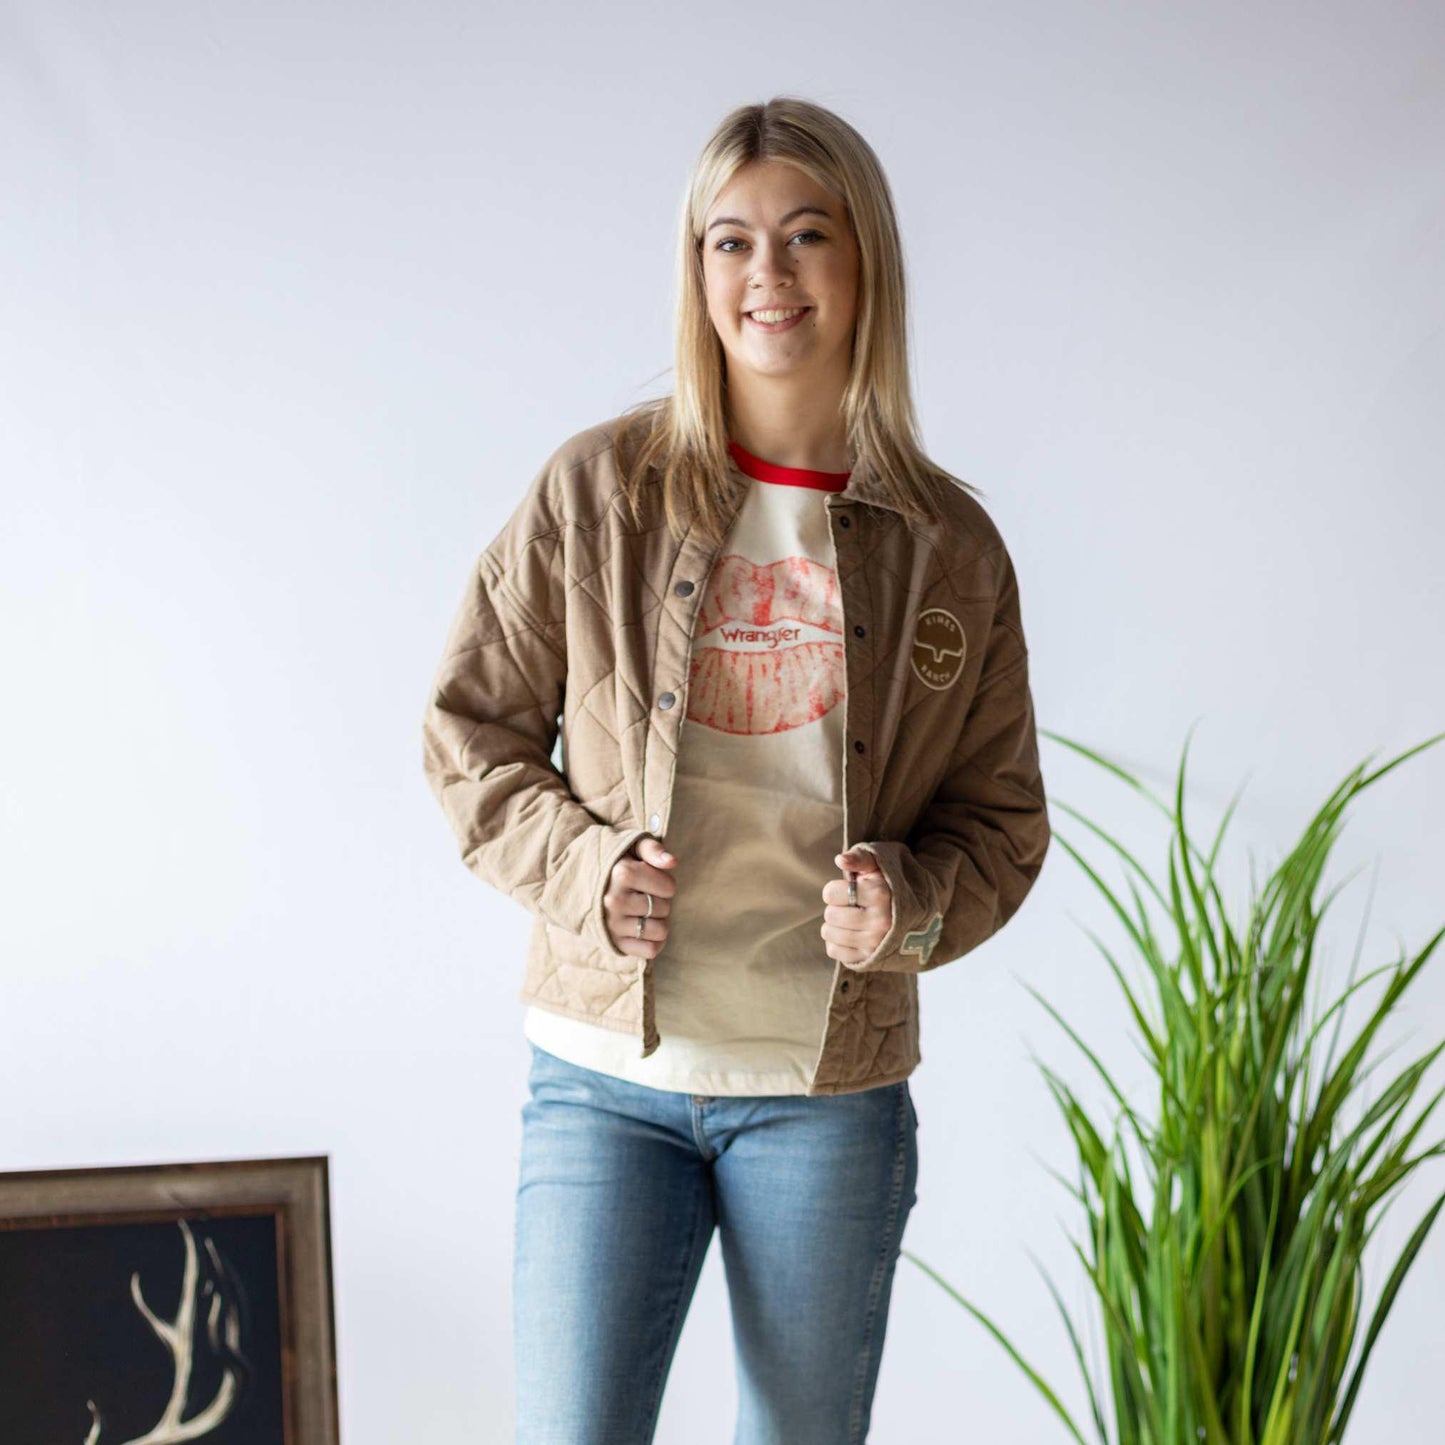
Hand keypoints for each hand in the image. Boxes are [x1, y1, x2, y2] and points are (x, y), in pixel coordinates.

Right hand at [603, 835, 676, 958]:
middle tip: (644, 896)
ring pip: (660, 931)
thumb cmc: (616, 862)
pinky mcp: (613, 942)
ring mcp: (612, 924)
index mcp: (621, 873)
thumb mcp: (632, 847)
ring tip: (644, 911)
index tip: (650, 880)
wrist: (578, 884)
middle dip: (660, 902)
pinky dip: (655, 942)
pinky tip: (645, 929)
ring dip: (658, 922)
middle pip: (664, 908)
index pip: (669, 887)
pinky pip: (650, 950)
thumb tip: (672, 862)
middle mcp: (614, 900)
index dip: (665, 883)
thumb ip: (653, 850)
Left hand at [820, 847, 891, 964]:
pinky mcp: (870, 959)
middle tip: (852, 905)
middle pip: (830, 915)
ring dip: (834, 925)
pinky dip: (836, 942)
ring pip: (829, 933)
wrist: (923, 913)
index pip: (830, 894)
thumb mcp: (881, 863)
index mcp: (880, 894)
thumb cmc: (893, 883)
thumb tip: (840, 860)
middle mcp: (879, 921)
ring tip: (851, 918)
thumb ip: (859, 857)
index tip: (848, 890)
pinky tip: (850, 933)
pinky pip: (834, 951)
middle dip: (836, 907)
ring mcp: (875, 943)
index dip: (835, 889)